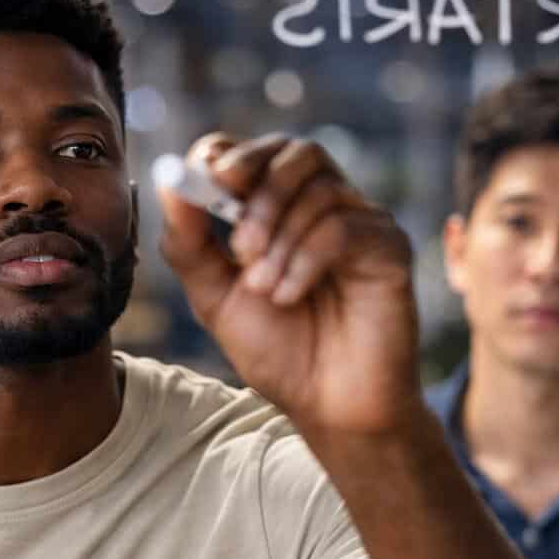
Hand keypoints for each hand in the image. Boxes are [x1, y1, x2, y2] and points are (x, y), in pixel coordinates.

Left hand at [157, 133, 420, 434]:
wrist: (329, 406)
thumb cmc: (279, 352)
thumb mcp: (215, 298)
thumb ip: (189, 244)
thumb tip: (168, 182)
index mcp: (281, 210)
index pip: (256, 153)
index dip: (229, 156)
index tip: (208, 181)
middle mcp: (325, 206)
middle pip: (297, 153)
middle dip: (259, 192)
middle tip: (239, 247)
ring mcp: (361, 222)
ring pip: (319, 191)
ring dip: (280, 241)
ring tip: (266, 291)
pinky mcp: (390, 246)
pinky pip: (343, 227)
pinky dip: (306, 259)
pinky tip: (291, 296)